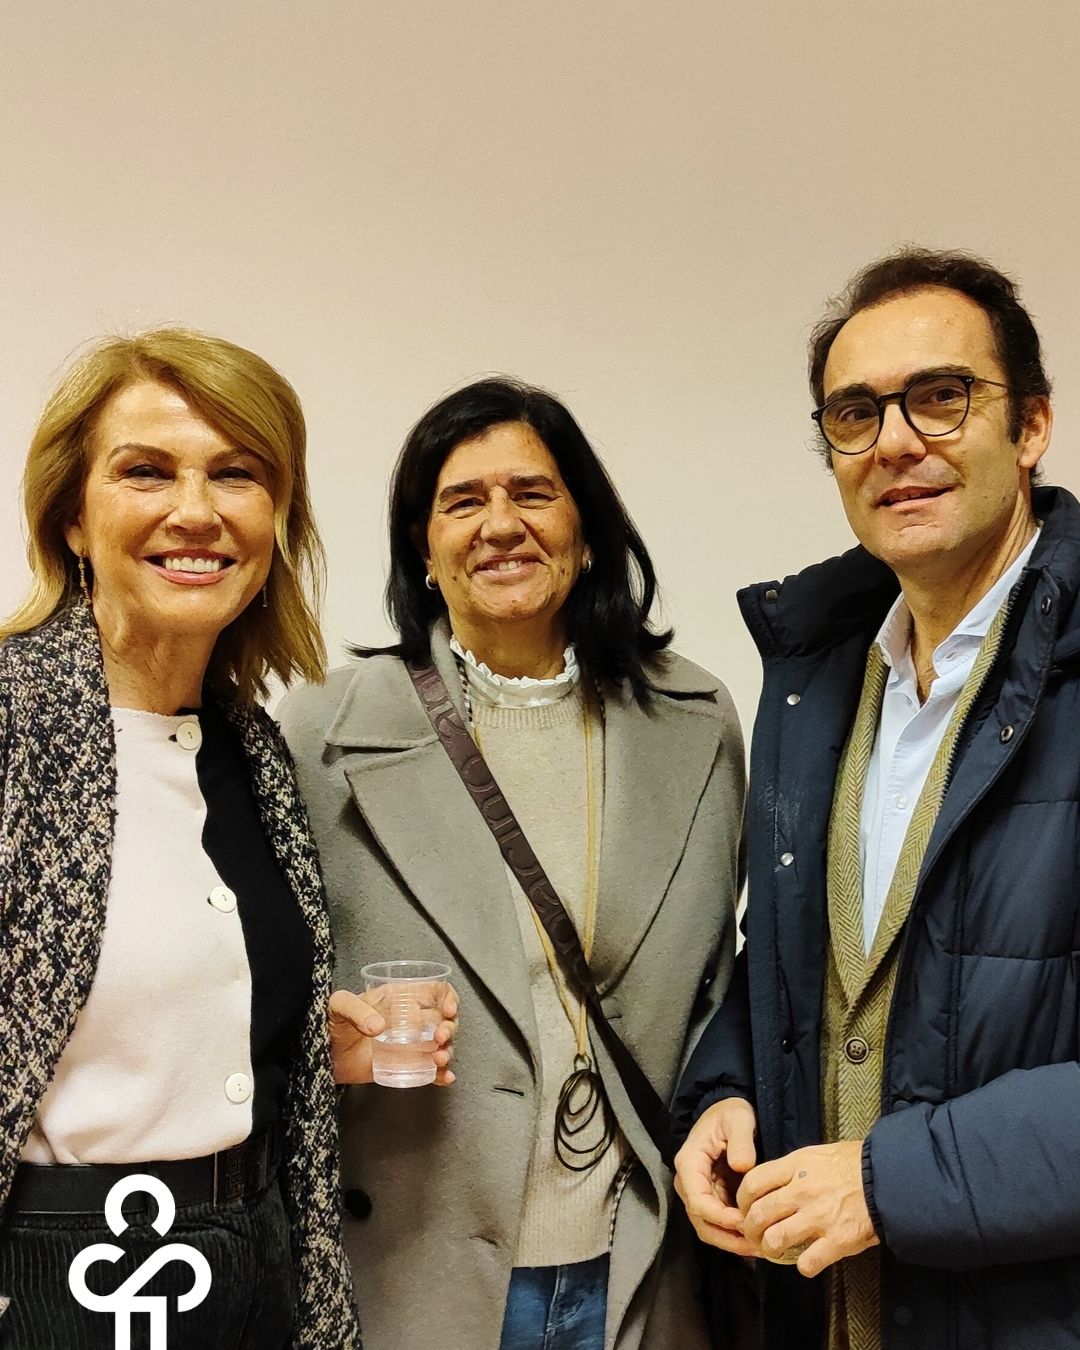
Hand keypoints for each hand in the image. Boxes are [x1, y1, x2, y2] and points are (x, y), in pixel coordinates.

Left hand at [328, 984, 458, 1085]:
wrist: (323, 1055)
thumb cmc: (331, 1023)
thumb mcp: (339, 1006)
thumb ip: (356, 1010)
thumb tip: (378, 1026)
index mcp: (400, 998)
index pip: (434, 991)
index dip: (448, 997)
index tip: (448, 1010)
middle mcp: (410, 1019)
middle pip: (444, 1019)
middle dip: (450, 1028)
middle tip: (440, 1038)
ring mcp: (410, 1044)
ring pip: (441, 1044)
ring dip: (447, 1051)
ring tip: (438, 1060)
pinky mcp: (405, 1066)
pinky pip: (430, 1069)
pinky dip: (442, 1074)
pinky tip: (445, 1077)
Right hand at [674, 1097, 759, 1256]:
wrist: (726, 1112)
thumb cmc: (730, 1113)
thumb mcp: (738, 1118)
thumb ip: (741, 1141)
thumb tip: (742, 1166)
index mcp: (689, 1163)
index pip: (698, 1200)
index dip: (720, 1217)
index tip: (745, 1223)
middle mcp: (689, 1182)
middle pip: (702, 1221)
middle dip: (728, 1237)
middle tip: (757, 1245)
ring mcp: (698, 1192)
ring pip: (709, 1228)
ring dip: (732, 1242)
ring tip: (761, 1248)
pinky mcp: (711, 1198)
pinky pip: (719, 1225)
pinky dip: (735, 1236)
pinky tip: (757, 1241)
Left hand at [737, 1140, 877, 1276]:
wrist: (889, 1178)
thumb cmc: (853, 1164)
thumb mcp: (816, 1155)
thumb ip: (791, 1170)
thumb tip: (770, 1185)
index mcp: (795, 1166)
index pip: (752, 1183)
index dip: (742, 1201)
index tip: (745, 1209)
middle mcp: (802, 1191)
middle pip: (757, 1214)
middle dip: (749, 1230)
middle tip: (754, 1235)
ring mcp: (818, 1217)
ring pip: (775, 1239)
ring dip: (770, 1249)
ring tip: (774, 1250)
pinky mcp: (837, 1240)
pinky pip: (807, 1262)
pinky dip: (803, 1266)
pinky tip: (807, 1262)